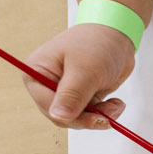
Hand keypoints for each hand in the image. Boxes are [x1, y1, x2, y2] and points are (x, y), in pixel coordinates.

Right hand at [21, 25, 135, 129]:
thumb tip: (59, 116)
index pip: (47, 106)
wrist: (117, 34)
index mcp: (36, 73)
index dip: (71, 116)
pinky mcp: (82, 96)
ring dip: (100, 117)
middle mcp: (46, 84)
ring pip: (78, 118)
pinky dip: (105, 113)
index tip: (96, 117)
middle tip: (109, 115)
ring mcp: (65, 92)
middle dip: (88, 118)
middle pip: (62, 116)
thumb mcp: (85, 70)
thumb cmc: (96, 44)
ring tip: (116, 105)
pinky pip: (90, 115)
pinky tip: (116, 103)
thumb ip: (72, 95)